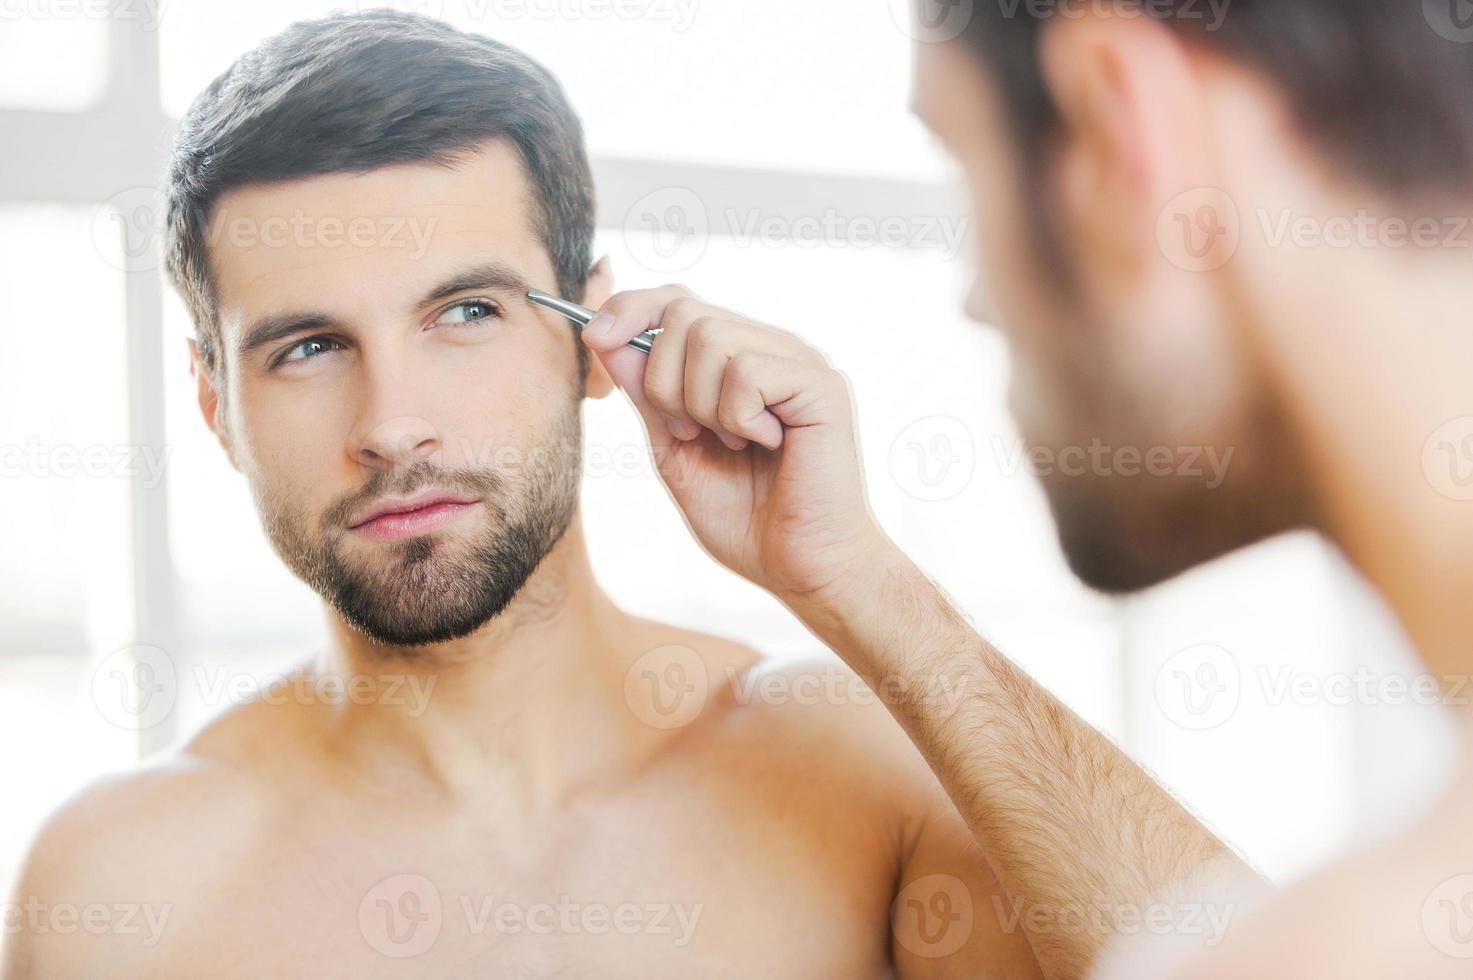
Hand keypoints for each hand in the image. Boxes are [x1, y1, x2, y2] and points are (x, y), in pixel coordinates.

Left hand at [581, 285, 893, 608]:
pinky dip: (737, 417)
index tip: (596, 338)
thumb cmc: (747, 519)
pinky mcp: (821, 384)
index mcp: (739, 358)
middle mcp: (772, 348)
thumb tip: (605, 336)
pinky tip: (766, 445)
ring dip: (701, 404)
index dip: (630, 308)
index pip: (676, 300)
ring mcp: (800, 362)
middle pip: (683, 312)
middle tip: (692, 434)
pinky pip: (746, 370)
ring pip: (709, 336)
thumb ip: (646, 396)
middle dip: (663, 381)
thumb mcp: (674, 452)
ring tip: (734, 444)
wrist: (800, 569)